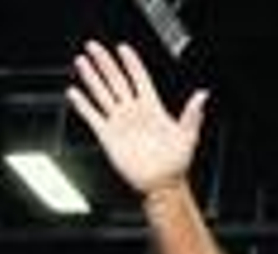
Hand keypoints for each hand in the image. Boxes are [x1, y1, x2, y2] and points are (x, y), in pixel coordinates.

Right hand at [68, 42, 207, 197]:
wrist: (162, 183)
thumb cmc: (177, 162)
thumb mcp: (188, 135)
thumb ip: (193, 114)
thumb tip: (203, 96)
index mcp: (152, 108)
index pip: (140, 79)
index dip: (132, 63)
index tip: (124, 48)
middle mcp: (134, 112)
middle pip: (116, 81)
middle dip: (105, 63)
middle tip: (94, 46)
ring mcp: (119, 122)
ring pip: (102, 94)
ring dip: (92, 77)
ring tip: (82, 61)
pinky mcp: (108, 135)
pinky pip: (92, 116)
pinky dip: (83, 105)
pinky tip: (74, 93)